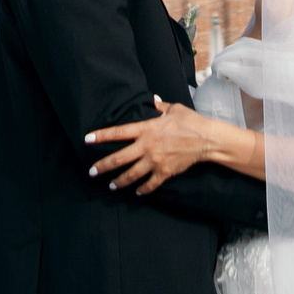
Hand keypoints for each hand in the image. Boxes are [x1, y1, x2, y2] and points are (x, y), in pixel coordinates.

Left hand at [85, 98, 215, 194]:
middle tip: (92, 172)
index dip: (101, 135)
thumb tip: (153, 100)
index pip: (118, 132)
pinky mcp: (165, 172)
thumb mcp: (174, 109)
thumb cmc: (190, 121)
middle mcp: (147, 146)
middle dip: (103, 166)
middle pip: (119, 159)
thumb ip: (160, 106)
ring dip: (119, 181)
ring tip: (111, 186)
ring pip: (131, 175)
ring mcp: (155, 161)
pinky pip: (150, 184)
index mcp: (147, 129)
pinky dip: (143, 189)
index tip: (87, 139)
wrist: (206, 139)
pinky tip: (137, 192)